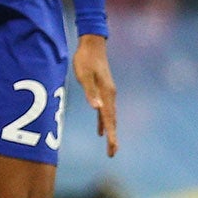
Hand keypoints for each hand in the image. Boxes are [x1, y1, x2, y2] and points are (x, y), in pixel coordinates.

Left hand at [73, 33, 117, 156]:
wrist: (93, 44)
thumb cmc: (85, 59)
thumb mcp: (83, 75)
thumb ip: (90, 92)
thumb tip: (97, 108)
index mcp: (106, 94)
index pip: (109, 119)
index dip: (111, 135)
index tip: (112, 149)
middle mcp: (110, 96)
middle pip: (112, 121)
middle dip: (113, 138)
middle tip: (112, 153)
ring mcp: (108, 94)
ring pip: (110, 117)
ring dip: (110, 131)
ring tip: (110, 145)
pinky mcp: (104, 91)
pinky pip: (106, 111)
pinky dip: (104, 122)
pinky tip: (100, 129)